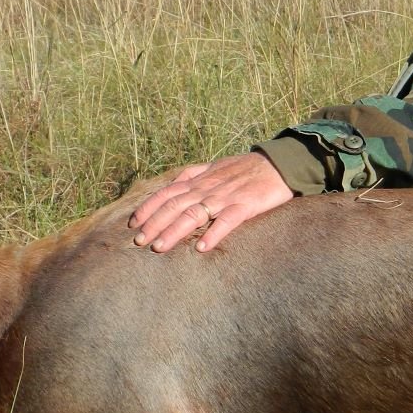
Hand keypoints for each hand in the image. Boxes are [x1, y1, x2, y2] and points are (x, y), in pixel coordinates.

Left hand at [130, 152, 293, 252]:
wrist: (278, 164)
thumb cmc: (245, 167)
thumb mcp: (215, 166)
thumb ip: (193, 175)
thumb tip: (173, 184)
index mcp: (199, 180)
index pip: (167, 192)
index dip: (149, 207)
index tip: (133, 223)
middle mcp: (208, 188)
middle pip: (175, 205)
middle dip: (155, 223)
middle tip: (139, 241)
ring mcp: (226, 196)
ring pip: (195, 214)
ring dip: (175, 231)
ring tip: (160, 247)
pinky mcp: (246, 205)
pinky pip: (227, 221)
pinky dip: (214, 234)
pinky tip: (202, 248)